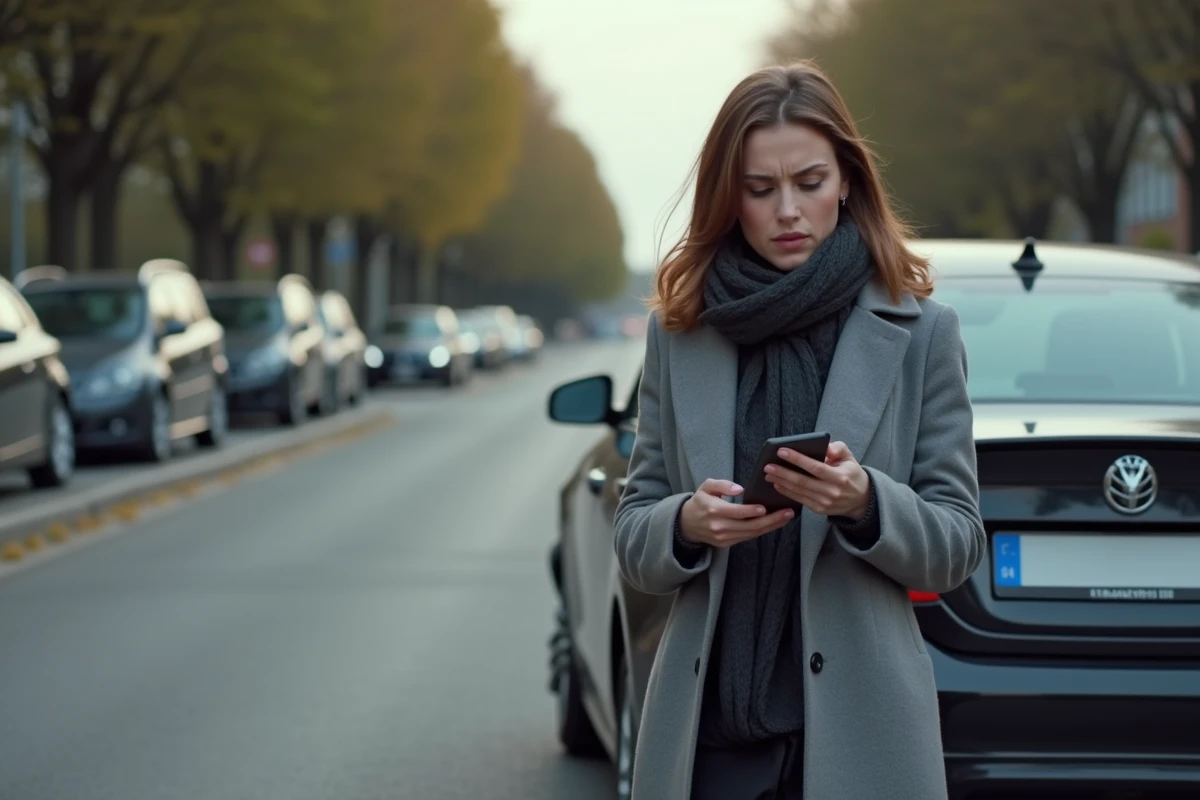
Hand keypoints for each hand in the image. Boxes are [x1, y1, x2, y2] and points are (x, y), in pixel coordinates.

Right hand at [679, 479, 794, 547]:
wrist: (687, 524)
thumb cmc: (700, 501)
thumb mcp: (706, 486)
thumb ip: (722, 485)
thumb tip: (739, 489)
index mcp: (713, 510)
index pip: (737, 512)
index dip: (752, 511)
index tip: (766, 507)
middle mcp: (719, 526)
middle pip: (749, 526)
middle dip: (771, 520)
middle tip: (787, 513)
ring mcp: (723, 537)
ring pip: (751, 534)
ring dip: (770, 527)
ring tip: (785, 518)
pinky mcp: (727, 544)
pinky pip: (747, 537)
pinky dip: (761, 531)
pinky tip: (773, 524)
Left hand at [764, 441, 870, 519]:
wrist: (861, 500)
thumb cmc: (851, 474)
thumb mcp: (850, 458)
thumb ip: (838, 449)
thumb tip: (825, 448)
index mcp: (840, 477)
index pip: (815, 467)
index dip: (798, 459)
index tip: (782, 451)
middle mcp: (832, 491)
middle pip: (803, 481)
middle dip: (783, 473)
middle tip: (768, 466)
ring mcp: (825, 502)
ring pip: (799, 491)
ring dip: (781, 482)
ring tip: (769, 474)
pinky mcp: (819, 509)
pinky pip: (800, 500)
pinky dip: (787, 492)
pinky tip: (777, 484)